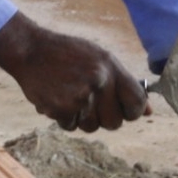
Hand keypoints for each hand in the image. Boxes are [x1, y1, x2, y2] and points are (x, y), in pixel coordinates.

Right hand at [0, 12, 146, 132]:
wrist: (30, 51)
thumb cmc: (68, 54)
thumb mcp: (100, 59)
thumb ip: (124, 84)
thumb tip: (147, 112)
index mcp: (110, 68)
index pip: (136, 102)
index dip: (133, 111)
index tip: (124, 110)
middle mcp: (98, 82)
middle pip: (115, 122)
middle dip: (105, 118)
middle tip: (91, 103)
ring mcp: (79, 97)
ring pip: (91, 127)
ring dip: (83, 118)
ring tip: (72, 97)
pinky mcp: (60, 109)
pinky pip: (71, 127)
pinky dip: (65, 118)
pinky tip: (58, 98)